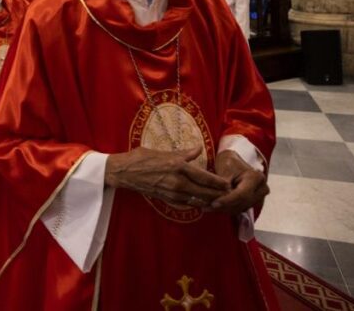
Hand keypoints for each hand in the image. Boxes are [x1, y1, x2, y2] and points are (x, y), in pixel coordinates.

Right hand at [104, 146, 229, 208]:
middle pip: (205, 192)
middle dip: (218, 194)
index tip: (229, 184)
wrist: (124, 172)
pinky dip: (195, 203)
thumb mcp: (165, 152)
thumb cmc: (142, 158)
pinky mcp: (167, 199)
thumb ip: (184, 153)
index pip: (205, 177)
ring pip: (197, 200)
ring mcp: (172, 193)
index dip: (219, 183)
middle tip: (229, 194)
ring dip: (209, 201)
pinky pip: (186, 204)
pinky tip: (201, 202)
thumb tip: (198, 149)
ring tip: (219, 200)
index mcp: (179, 167)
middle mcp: (178, 182)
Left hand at [210, 150, 268, 214]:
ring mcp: (259, 197)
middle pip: (242, 203)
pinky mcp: (252, 203)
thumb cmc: (229, 163)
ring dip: (224, 209)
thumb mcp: (225, 170)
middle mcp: (261, 189)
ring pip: (240, 208)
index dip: (227, 200)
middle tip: (207, 207)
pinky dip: (226, 209)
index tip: (214, 204)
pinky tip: (214, 207)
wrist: (235, 164)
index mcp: (256, 177)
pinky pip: (239, 209)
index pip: (242, 194)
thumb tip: (217, 199)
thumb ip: (223, 184)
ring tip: (207, 207)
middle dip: (224, 206)